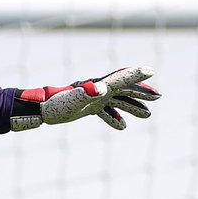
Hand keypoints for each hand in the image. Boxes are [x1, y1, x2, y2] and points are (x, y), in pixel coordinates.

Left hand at [12, 66, 158, 130]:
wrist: (39, 109)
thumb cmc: (55, 103)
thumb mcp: (73, 99)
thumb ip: (87, 92)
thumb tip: (101, 89)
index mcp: (97, 85)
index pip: (121, 78)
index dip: (136, 75)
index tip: (151, 70)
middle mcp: (97, 90)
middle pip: (123, 90)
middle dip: (140, 93)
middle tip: (158, 96)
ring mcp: (92, 98)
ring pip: (117, 102)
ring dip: (132, 107)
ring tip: (147, 115)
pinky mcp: (86, 107)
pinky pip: (104, 112)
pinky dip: (113, 118)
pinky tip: (122, 128)